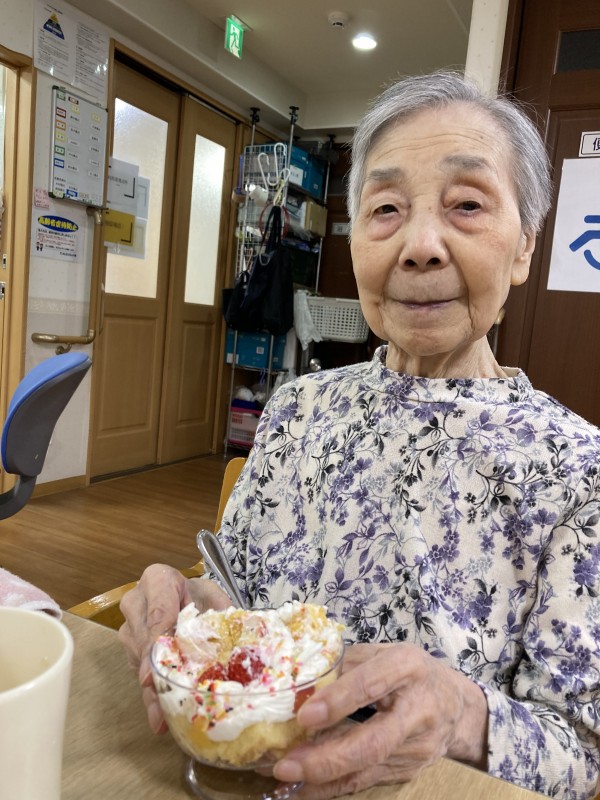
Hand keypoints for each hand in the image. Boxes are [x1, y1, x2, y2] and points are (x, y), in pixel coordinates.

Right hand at [118, 564, 230, 732]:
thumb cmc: (202, 598)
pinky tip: (161, 714)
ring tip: (163, 717)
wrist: (189, 597)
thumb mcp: (216, 601)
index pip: (157, 614)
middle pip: (143, 641)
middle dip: (154, 675)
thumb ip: (221, 619)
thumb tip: (233, 650)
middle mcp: (136, 601)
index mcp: (158, 580)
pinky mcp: (130, 648)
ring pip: (137, 660)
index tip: (151, 674)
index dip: (156, 645)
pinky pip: (137, 670)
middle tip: (162, 707)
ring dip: (151, 689)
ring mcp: (129, 625)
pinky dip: (151, 692)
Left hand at [274, 642, 488, 799]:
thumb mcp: (384, 653)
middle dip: (326, 758)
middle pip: (372, 742)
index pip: (370, 685)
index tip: (304, 716)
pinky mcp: (409, 770)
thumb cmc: (411, 672)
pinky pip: (368, 781)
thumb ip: (347, 663)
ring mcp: (416, 747)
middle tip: (286, 765)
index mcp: (406, 667)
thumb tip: (301, 680)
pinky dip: (334, 787)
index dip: (337, 702)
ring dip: (323, 779)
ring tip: (286, 779)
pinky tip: (305, 789)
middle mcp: (416, 710)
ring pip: (366, 769)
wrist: (459, 707)